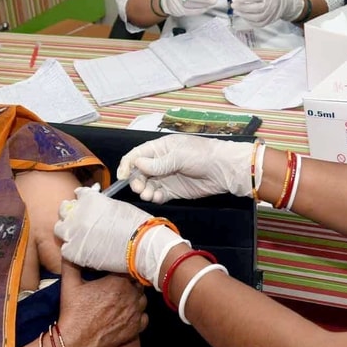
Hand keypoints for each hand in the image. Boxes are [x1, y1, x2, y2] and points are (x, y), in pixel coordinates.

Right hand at [54, 262, 147, 346]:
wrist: (76, 342)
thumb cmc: (74, 313)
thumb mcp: (69, 284)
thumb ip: (71, 263)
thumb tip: (69, 249)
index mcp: (118, 282)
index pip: (129, 267)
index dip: (123, 267)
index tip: (115, 269)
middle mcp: (131, 296)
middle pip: (138, 282)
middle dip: (129, 281)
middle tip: (117, 283)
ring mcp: (135, 313)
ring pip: (142, 298)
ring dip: (135, 297)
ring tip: (121, 298)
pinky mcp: (135, 328)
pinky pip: (144, 317)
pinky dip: (138, 315)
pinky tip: (126, 314)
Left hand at [55, 188, 184, 284]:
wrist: (141, 246)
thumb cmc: (136, 225)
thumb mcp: (116, 206)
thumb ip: (100, 204)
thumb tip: (95, 207)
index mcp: (89, 199)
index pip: (78, 194)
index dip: (82, 201)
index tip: (85, 206)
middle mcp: (77, 214)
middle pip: (63, 210)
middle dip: (70, 214)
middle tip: (78, 221)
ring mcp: (74, 233)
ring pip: (60, 230)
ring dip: (68, 231)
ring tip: (79, 237)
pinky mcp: (74, 252)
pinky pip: (65, 249)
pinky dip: (72, 250)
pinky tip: (83, 251)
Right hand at [119, 136, 254, 203]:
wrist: (223, 170)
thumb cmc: (203, 155)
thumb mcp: (178, 156)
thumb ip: (157, 163)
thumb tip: (137, 164)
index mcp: (159, 148)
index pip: (136, 156)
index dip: (127, 165)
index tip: (123, 176)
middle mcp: (160, 162)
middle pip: (139, 173)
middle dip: (136, 181)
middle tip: (140, 188)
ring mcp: (166, 177)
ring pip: (147, 186)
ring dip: (145, 191)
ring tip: (150, 194)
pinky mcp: (173, 190)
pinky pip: (158, 195)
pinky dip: (156, 197)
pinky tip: (159, 197)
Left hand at [233, 0, 305, 26]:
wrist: (284, 2)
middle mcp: (269, 5)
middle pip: (254, 8)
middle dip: (242, 7)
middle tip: (233, 5)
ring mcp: (269, 15)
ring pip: (255, 17)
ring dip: (244, 15)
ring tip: (236, 11)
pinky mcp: (268, 21)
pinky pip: (257, 24)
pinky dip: (249, 21)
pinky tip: (244, 16)